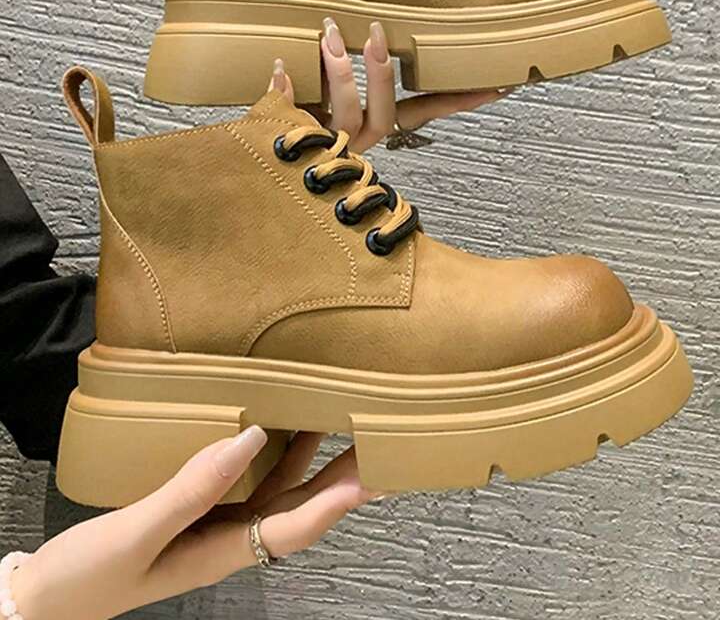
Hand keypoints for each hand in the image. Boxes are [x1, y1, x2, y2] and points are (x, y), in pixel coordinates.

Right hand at [13, 428, 374, 619]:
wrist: (46, 598)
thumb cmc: (87, 576)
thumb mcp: (138, 534)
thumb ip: (194, 488)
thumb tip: (249, 439)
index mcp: (221, 553)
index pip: (294, 527)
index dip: (338, 501)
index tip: (376, 475)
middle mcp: (228, 539)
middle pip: (300, 507)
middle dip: (344, 479)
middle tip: (383, 444)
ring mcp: (213, 525)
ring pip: (278, 489)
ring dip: (315, 461)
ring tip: (347, 425)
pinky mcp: (195, 510)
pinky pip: (245, 479)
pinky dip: (270, 452)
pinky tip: (279, 426)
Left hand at [270, 17, 508, 152]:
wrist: (260, 174)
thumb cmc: (301, 121)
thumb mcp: (332, 99)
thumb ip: (348, 76)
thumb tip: (363, 28)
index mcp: (377, 130)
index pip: (424, 112)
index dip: (459, 101)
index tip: (496, 87)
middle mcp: (360, 142)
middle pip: (385, 112)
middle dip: (381, 72)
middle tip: (375, 34)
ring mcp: (330, 148)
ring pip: (347, 114)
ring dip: (340, 73)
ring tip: (328, 36)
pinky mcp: (297, 149)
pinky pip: (292, 118)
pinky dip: (285, 89)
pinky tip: (279, 66)